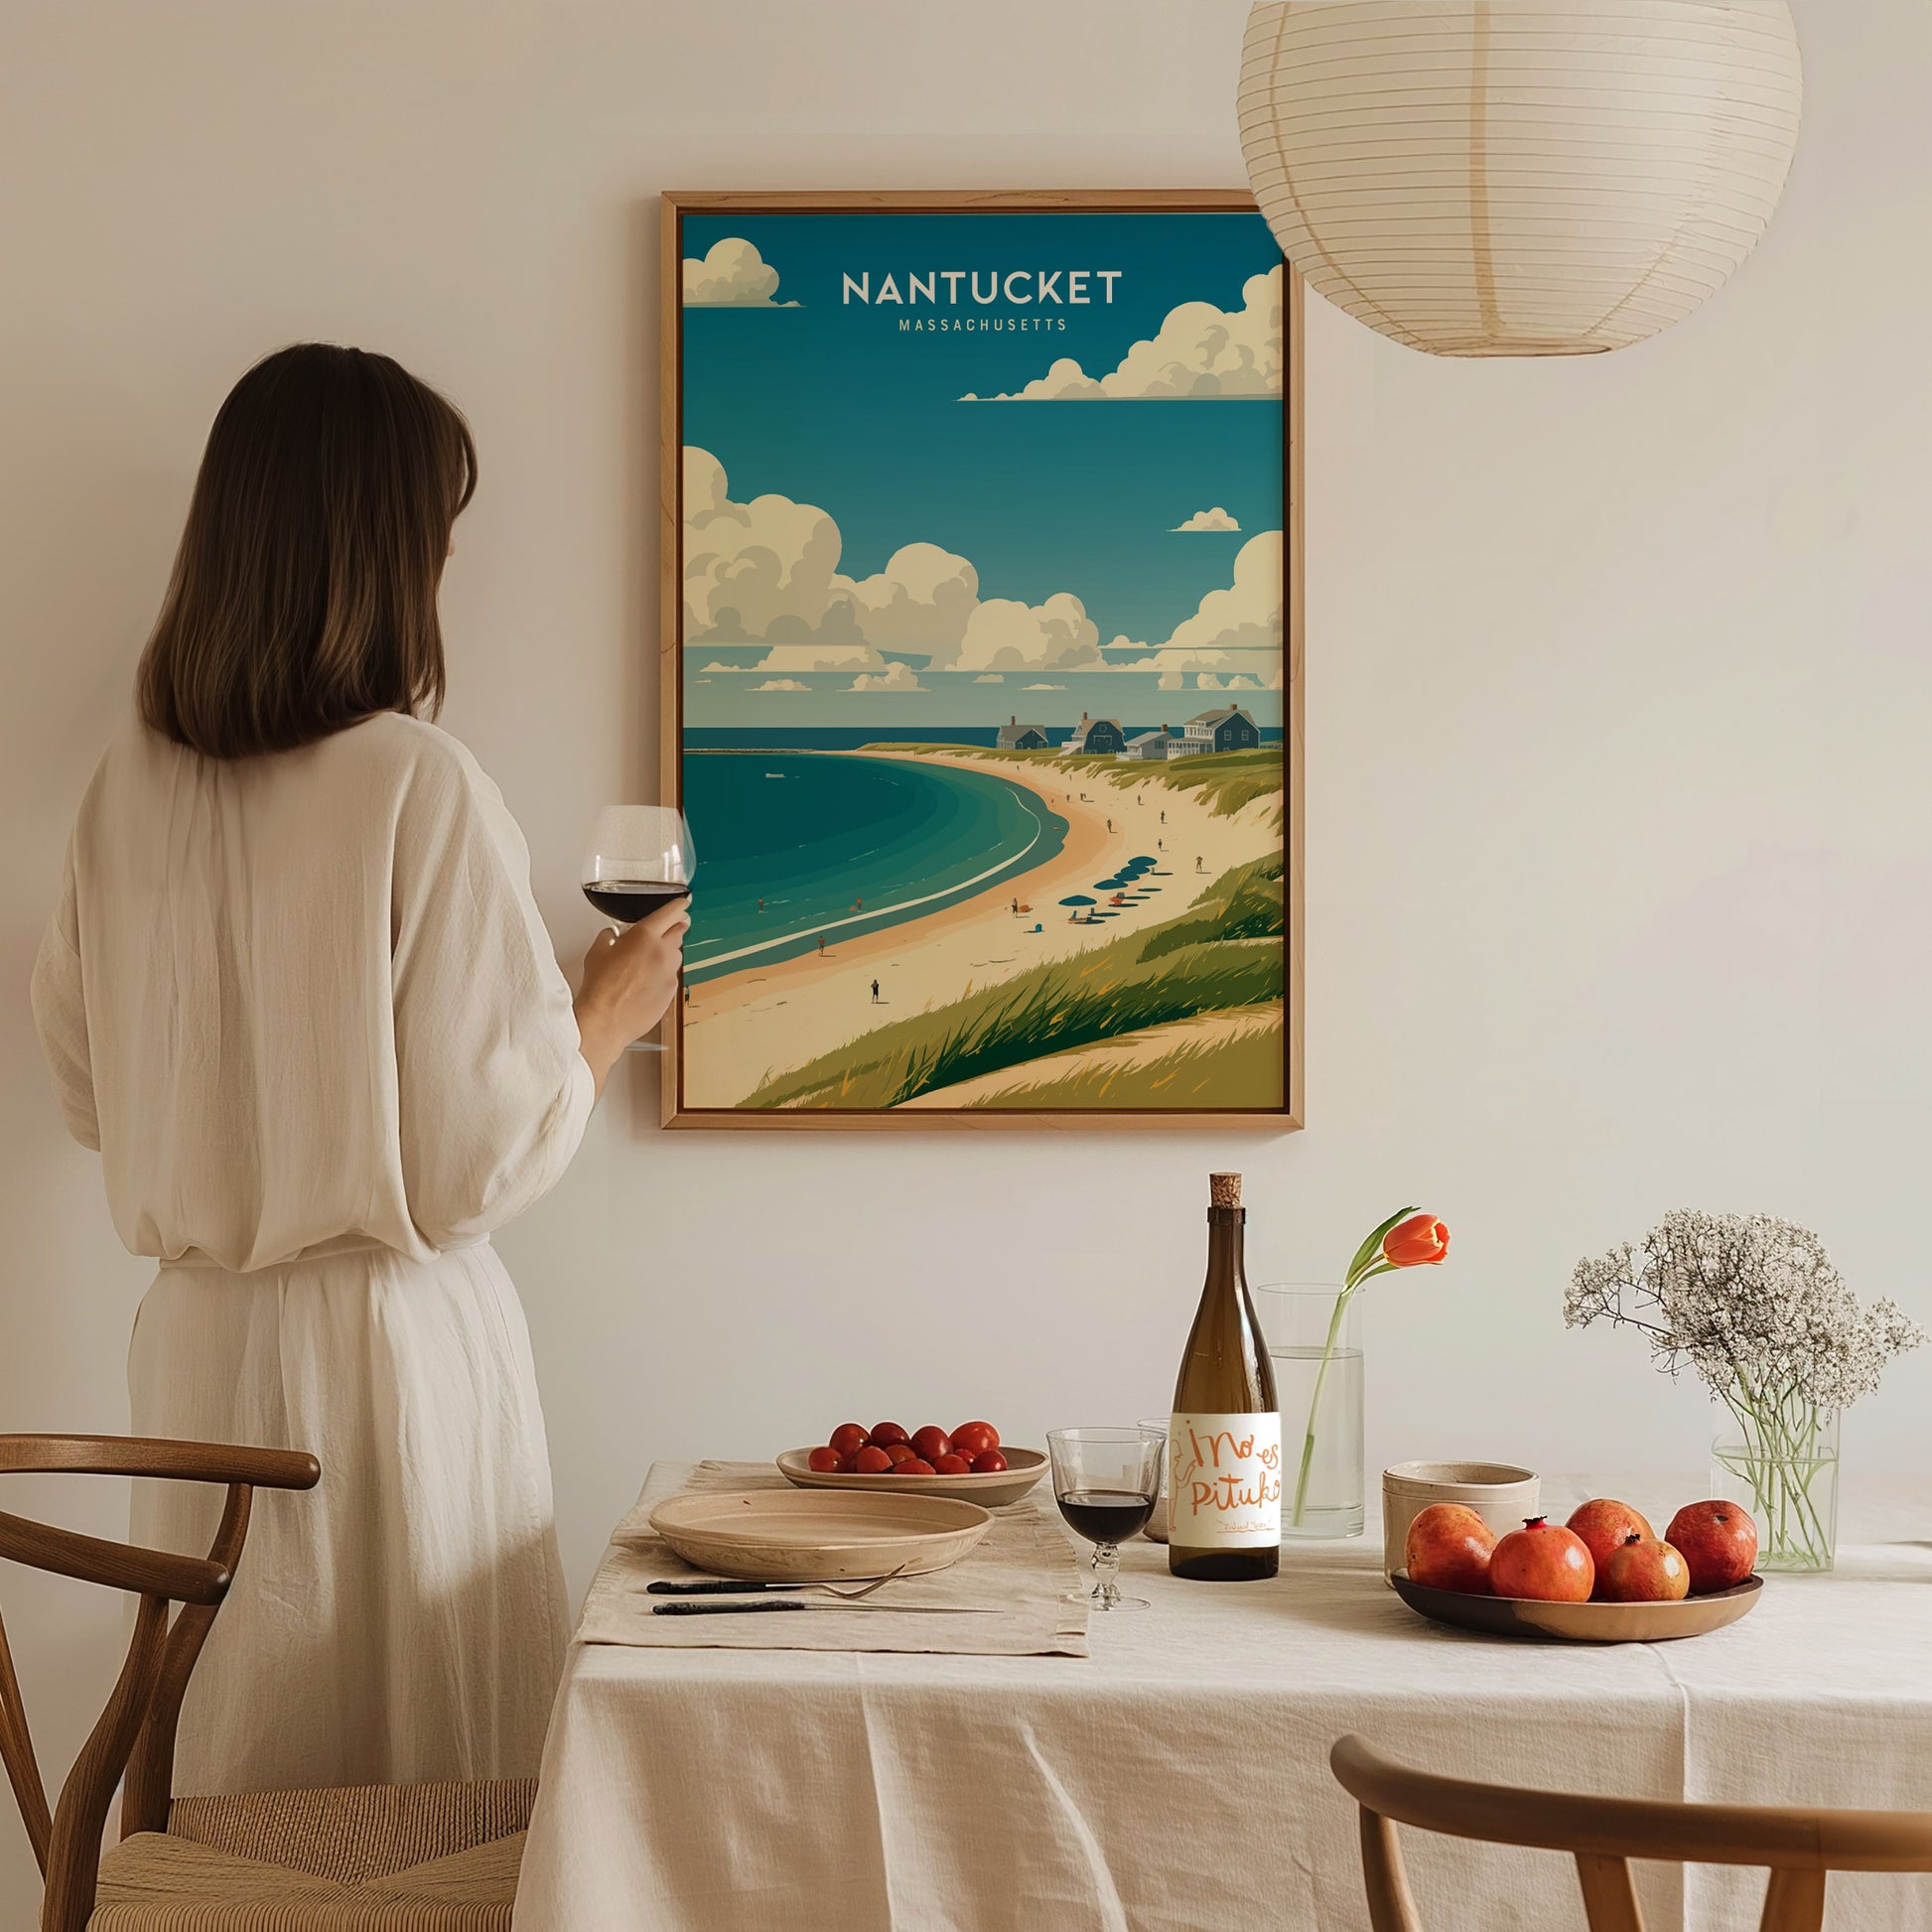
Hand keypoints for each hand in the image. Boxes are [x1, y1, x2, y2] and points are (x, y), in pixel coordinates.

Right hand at [574, 897, 689, 1094]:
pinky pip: (671, 976)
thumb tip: (612, 935)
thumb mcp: (597, 951)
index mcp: (645, 935)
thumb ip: (609, 937)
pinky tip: (646, 983)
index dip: (679, 906)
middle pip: (679, 931)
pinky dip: (663, 975)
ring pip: (676, 955)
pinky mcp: (671, 991)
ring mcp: (670, 973)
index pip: (671, 912)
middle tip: (665, 931)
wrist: (605, 1020)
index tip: (683, 903)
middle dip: (674, 928)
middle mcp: (663, 951)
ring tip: (646, 963)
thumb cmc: (600, 987)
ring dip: (667, 953)